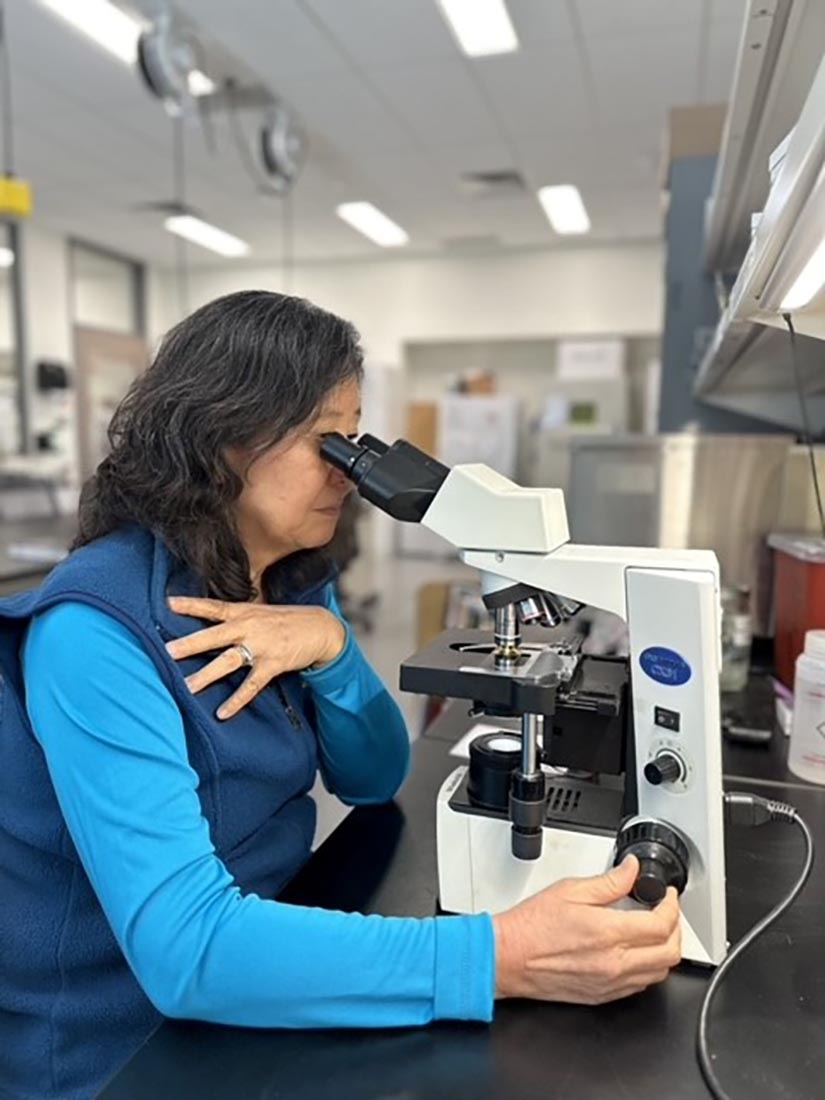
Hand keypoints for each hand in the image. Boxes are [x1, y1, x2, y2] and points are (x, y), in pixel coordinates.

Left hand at [164, 596, 345, 719]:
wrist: (321, 627)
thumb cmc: (287, 621)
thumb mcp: (261, 612)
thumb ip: (238, 617)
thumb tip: (212, 622)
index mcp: (245, 612)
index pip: (214, 607)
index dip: (192, 604)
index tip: (169, 603)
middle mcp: (250, 627)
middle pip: (215, 635)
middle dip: (191, 644)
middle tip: (168, 651)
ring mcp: (262, 646)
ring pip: (229, 661)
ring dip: (207, 675)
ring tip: (187, 687)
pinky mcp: (274, 664)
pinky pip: (252, 685)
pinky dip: (237, 700)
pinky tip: (222, 712)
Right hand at [492, 855, 680, 1004]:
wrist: (508, 957)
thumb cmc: (532, 925)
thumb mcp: (571, 889)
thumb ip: (609, 881)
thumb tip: (631, 870)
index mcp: (608, 933)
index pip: (662, 925)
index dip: (672, 907)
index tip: (667, 896)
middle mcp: (614, 963)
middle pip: (669, 953)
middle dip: (676, 929)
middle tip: (666, 912)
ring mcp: (610, 984)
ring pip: (659, 973)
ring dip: (664, 950)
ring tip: (654, 930)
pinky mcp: (602, 997)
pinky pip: (639, 986)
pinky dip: (648, 968)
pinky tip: (636, 952)